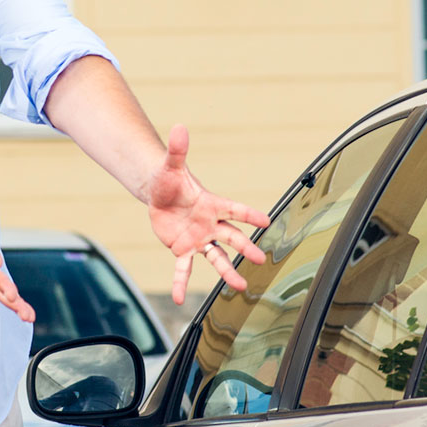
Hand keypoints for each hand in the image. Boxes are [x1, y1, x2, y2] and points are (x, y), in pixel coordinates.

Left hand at [148, 124, 272, 302]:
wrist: (158, 195)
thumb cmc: (170, 179)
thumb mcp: (170, 166)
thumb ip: (177, 150)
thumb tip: (179, 127)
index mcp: (211, 204)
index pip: (234, 209)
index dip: (250, 215)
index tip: (267, 222)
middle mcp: (210, 224)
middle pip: (232, 237)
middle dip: (246, 248)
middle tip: (260, 260)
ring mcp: (199, 239)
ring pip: (217, 258)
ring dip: (228, 272)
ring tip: (241, 287)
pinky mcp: (183, 250)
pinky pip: (184, 269)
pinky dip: (182, 283)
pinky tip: (181, 298)